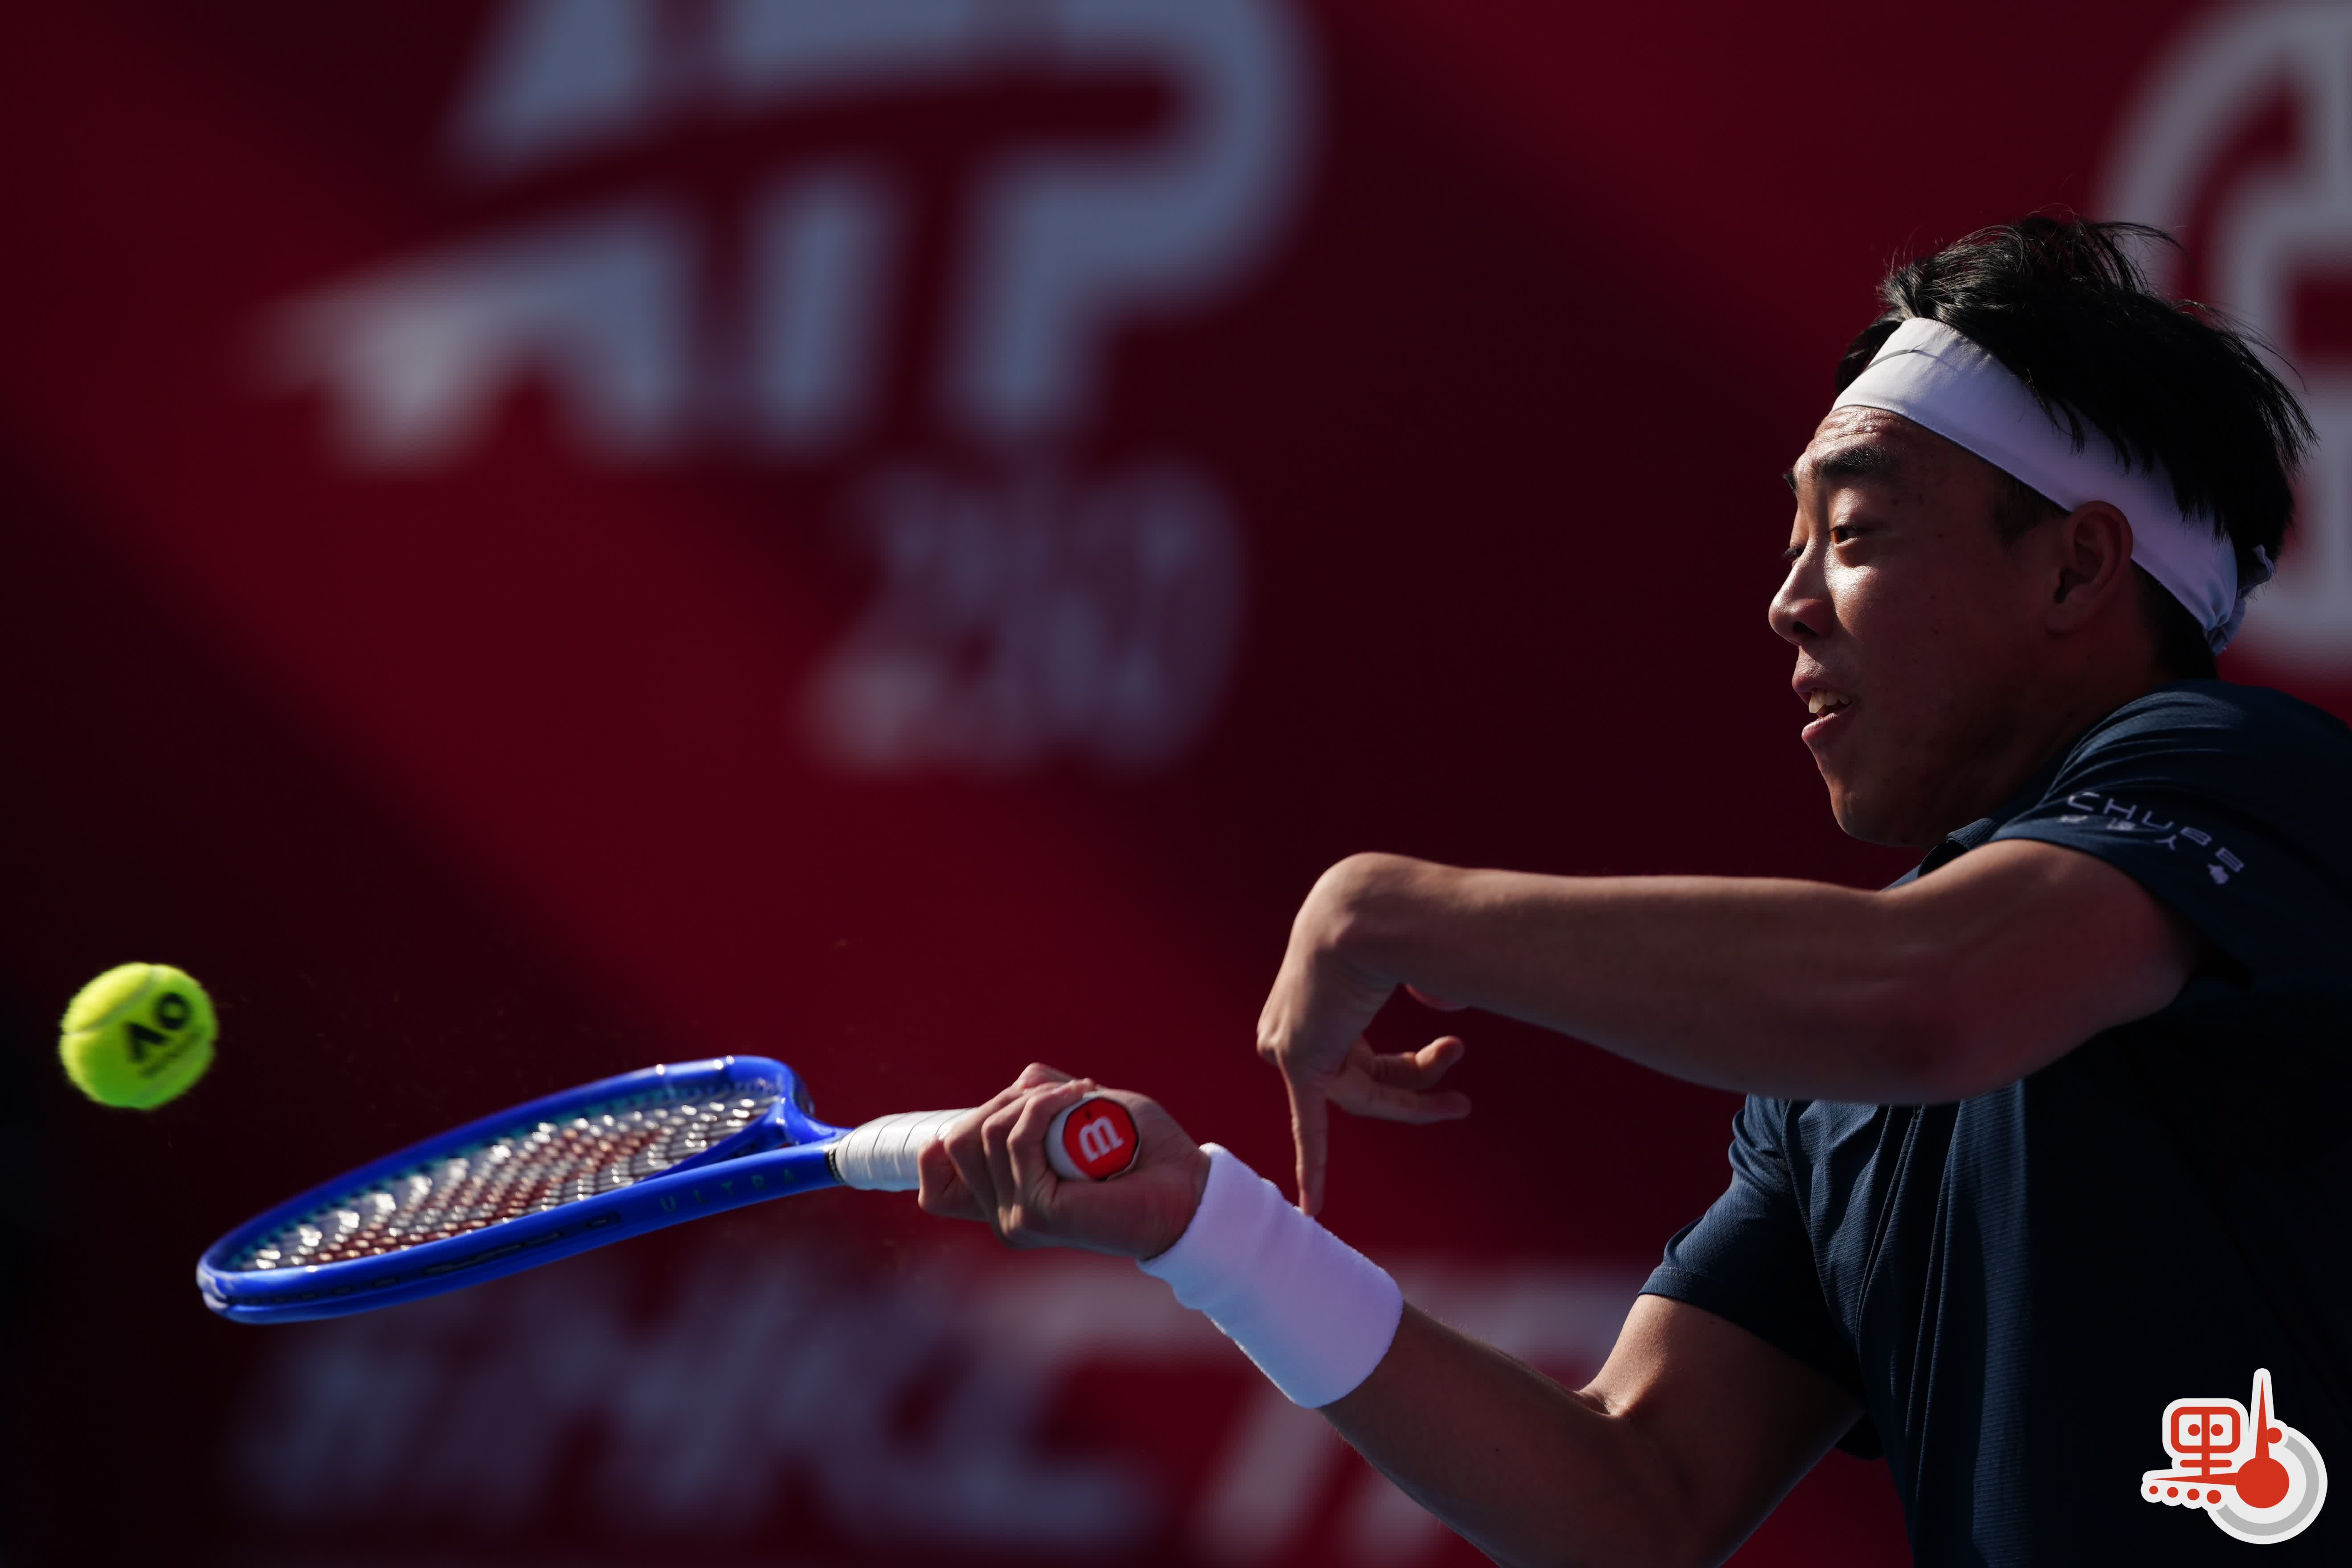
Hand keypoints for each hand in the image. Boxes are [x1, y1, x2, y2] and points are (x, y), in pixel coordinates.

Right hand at [915, 1063, 1212, 1259]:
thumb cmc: (1140, 1150)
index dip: (933, 1154)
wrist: (1186, 1186)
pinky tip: (1080, 1096)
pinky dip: (1045, 1104)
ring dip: (1031, 1097)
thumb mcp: (1080, 1112)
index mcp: (1006, 1202)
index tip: (979, 1118)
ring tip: (1078, 1092)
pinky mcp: (1038, 1211)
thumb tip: (1021, 1083)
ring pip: (987, 1133)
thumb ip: (1042, 1097)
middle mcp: (1004, 1216)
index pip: (937, 1191)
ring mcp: (1017, 1218)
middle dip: (1002, 1101)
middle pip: (957, 1142)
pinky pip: (1018, 1138)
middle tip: (1057, 1092)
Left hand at [1257, 856, 1472, 1215]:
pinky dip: (1314, 1165)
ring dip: (1411, 1102)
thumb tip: (1441, 1001)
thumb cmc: (1399, 916)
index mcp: (1319, 990)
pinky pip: (1310, 1123)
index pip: (1363, 1053)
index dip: (1410, 1072)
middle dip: (1418, 1087)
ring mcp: (1292, 1039)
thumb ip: (1428, 979)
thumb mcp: (1418, 950)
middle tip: (1462, 1101)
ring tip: (1459, 1100)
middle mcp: (1296, 1018)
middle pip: (1364, 1077)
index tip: (1451, 1063)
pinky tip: (1315, 1207)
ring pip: (1359, 1095)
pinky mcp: (1297, 1059)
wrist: (1367, 908)